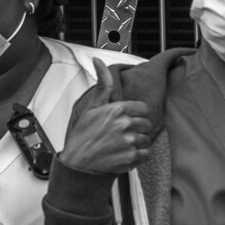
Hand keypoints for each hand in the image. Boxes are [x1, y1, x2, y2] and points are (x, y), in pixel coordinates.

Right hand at [60, 60, 153, 174]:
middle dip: (137, 129)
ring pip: (146, 139)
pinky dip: (137, 156)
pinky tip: (124, 154)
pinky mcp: (131, 157)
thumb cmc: (83, 135)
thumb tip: (98, 60)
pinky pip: (145, 154)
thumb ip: (102, 84)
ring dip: (137, 143)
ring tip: (122, 145)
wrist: (78, 163)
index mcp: (117, 109)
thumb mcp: (92, 107)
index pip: (143, 108)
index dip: (135, 115)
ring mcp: (129, 141)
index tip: (126, 120)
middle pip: (146, 124)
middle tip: (123, 134)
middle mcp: (125, 124)